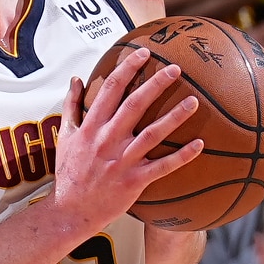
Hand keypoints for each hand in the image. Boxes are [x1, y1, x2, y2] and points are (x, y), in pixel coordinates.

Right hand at [51, 44, 203, 234]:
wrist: (69, 211)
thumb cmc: (68, 173)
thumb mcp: (64, 136)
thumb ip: (71, 106)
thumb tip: (77, 79)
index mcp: (91, 126)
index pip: (110, 89)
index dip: (127, 68)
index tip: (143, 52)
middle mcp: (107, 140)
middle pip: (134, 105)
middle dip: (155, 84)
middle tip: (175, 68)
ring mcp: (122, 161)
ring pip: (152, 133)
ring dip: (174, 116)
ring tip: (194, 102)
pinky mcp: (134, 181)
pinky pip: (162, 166)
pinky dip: (181, 156)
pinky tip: (199, 144)